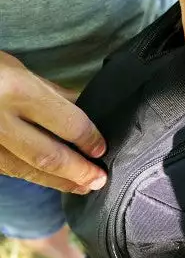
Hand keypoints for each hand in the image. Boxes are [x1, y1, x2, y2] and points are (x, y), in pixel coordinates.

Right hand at [0, 51, 106, 193]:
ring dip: (58, 182)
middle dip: (78, 172)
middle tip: (99, 180)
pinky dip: (35, 177)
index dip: (88, 139)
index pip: (66, 123)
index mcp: (17, 89)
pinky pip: (10, 171)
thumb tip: (88, 109)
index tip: (101, 148)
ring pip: (26, 171)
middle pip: (48, 156)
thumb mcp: (21, 71)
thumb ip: (54, 94)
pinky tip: (52, 179)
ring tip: (82, 186)